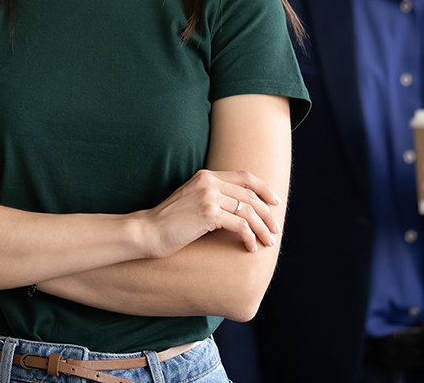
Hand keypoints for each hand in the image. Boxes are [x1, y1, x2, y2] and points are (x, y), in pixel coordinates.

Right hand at [141, 169, 281, 256]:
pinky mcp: (208, 214)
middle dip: (268, 213)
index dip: (264, 188)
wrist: (148, 231)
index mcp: (205, 176)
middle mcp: (208, 182)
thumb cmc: (169, 222)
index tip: (275, 202)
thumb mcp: (191, 200)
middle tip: (275, 230)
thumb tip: (238, 209)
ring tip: (269, 242)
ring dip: (263, 228)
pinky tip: (250, 247)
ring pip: (249, 211)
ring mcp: (208, 196)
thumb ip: (211, 197)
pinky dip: (249, 237)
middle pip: (250, 194)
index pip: (244, 176)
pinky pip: (240, 225)